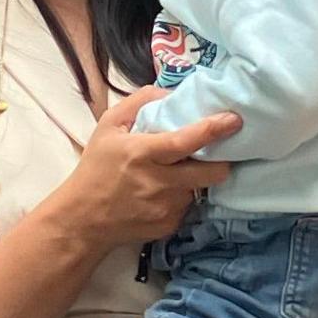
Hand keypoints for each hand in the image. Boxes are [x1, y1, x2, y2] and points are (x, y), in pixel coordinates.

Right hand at [48, 88, 235, 250]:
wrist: (83, 219)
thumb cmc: (96, 167)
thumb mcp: (108, 126)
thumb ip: (140, 101)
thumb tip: (172, 92)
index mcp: (142, 153)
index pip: (185, 141)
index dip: (213, 130)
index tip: (234, 120)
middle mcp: (157, 182)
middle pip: (210, 173)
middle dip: (221, 162)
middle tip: (216, 153)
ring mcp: (165, 207)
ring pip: (199, 188)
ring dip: (195, 179)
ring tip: (174, 173)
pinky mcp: (169, 225)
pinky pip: (188, 206)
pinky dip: (181, 197)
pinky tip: (163, 194)